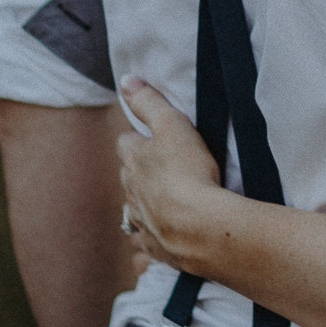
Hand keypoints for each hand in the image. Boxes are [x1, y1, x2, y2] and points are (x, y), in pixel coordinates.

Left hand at [116, 80, 222, 272]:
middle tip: (163, 168)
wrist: (199, 228)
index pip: (127, 143)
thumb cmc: (188, 172)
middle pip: (128, 177)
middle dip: (140, 172)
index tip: (153, 139)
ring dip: (144, 203)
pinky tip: (163, 234)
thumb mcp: (173, 126)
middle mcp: (130, 192)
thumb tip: (127, 80)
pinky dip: (151, 235)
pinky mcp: (154, 247)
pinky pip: (145, 241)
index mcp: (134, 161)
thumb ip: (150, 103)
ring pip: (134, 209)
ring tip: (164, 201)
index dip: (139, 140)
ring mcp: (140, 221)